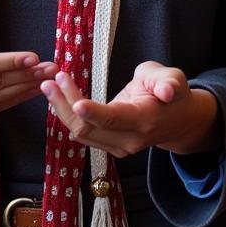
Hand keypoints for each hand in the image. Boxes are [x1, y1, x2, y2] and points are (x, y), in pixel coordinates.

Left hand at [40, 62, 220, 157]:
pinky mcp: (110, 147)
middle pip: (89, 129)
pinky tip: (57, 98)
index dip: (94, 113)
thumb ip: (168, 82)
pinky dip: (68, 116)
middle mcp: (131, 139)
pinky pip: (84, 134)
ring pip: (82, 134)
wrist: (176, 119)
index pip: (114, 119)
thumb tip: (167, 92)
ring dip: (62, 110)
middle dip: (67, 105)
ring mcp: (119, 148)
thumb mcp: (173, 78)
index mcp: (145, 119)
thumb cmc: (169, 90)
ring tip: (49, 86)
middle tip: (51, 81)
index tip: (76, 103)